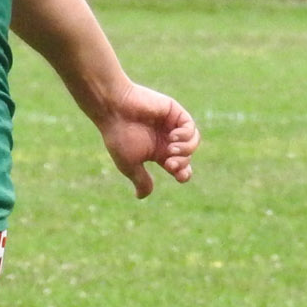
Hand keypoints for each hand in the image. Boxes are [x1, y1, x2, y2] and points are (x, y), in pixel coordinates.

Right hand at [96, 83, 197, 197]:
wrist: (114, 110)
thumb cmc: (119, 136)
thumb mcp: (129, 164)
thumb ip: (141, 180)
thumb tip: (141, 197)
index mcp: (157, 152)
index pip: (179, 167)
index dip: (184, 173)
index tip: (178, 176)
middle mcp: (166, 139)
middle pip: (187, 157)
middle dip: (182, 163)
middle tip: (169, 164)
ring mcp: (171, 125)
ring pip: (193, 142)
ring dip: (186, 150)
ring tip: (171, 149)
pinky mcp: (174, 112)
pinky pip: (190, 127)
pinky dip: (186, 135)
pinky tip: (173, 136)